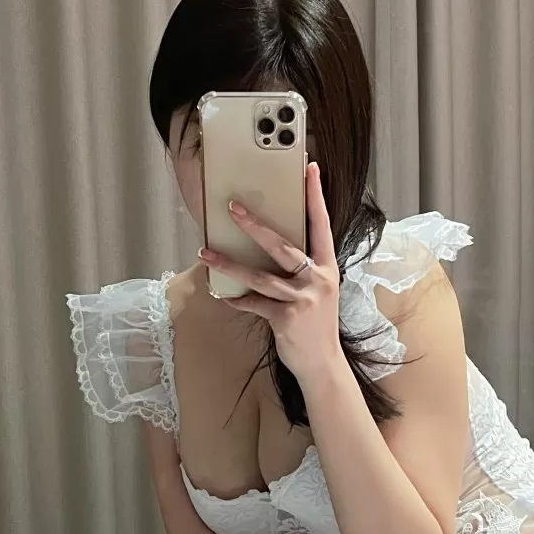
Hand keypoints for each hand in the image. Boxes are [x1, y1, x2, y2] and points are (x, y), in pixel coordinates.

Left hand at [198, 162, 341, 380]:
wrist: (323, 364)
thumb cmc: (316, 324)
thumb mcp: (317, 290)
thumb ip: (300, 269)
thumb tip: (267, 247)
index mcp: (327, 267)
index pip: (321, 225)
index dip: (315, 196)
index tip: (309, 169)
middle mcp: (317, 279)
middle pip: (282, 245)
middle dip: (255, 225)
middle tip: (232, 207)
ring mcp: (302, 298)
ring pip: (260, 276)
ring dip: (229, 264)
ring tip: (206, 253)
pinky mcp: (286, 318)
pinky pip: (254, 303)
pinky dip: (238, 299)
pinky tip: (224, 295)